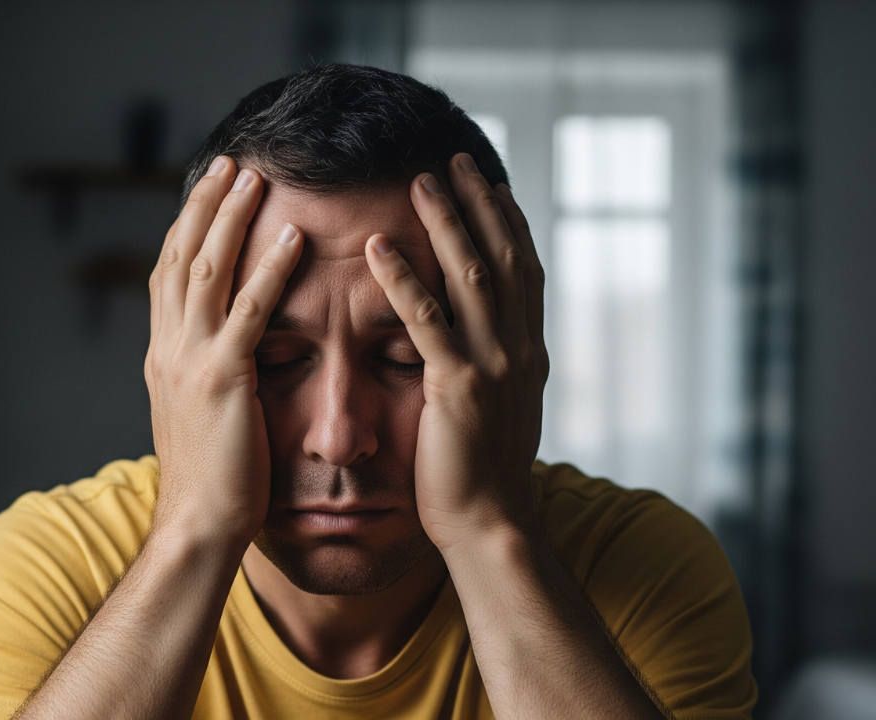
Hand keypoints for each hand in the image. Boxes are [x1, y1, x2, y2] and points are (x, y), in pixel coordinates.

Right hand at [145, 157, 302, 546]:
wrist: (196, 527)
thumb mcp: (196, 417)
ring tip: (253, 178)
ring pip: (207, 271)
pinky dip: (269, 270)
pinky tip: (292, 238)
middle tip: (229, 164)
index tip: (207, 192)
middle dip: (204, 206)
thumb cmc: (210, 480)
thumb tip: (223, 355)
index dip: (188, 229)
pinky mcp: (222, 380)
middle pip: (182, 257)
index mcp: (164, 355)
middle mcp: (169, 348)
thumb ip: (203, 376)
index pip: (170, 276)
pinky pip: (249, 313)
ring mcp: (191, 361)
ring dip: (230, 219)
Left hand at [364, 153, 548, 553]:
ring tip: (419, 182)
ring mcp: (493, 365)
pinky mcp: (458, 387)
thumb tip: (488, 337)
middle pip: (501, 256)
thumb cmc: (483, 470)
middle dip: (478, 203)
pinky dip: (403, 279)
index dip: (506, 220)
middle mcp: (519, 347)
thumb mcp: (500, 406)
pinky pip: (426, 321)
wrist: (492, 524)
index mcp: (529, 349)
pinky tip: (377, 247)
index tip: (488, 181)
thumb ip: (497, 363)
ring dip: (445, 223)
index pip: (522, 268)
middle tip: (453, 159)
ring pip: (470, 276)